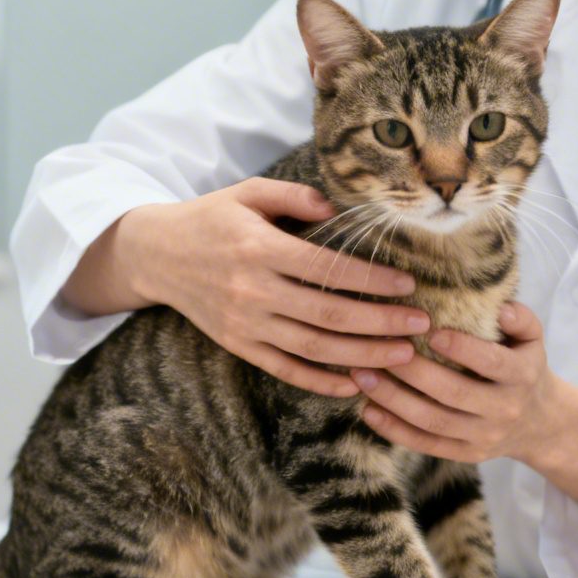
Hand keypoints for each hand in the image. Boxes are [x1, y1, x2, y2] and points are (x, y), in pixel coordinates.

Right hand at [127, 178, 431, 397]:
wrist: (156, 254)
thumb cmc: (211, 218)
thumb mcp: (248, 192)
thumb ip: (294, 196)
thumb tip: (337, 210)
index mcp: (260, 249)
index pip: (326, 270)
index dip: (370, 280)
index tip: (408, 285)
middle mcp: (253, 290)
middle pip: (327, 315)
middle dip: (379, 323)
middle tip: (421, 325)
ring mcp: (245, 323)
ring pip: (312, 348)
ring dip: (361, 355)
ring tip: (402, 356)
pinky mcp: (239, 345)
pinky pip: (285, 369)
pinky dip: (320, 382)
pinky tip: (355, 385)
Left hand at [350, 301, 557, 463]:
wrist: (540, 423)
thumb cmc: (524, 367)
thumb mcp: (533, 340)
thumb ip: (521, 319)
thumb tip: (501, 309)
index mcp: (521, 376)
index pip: (492, 363)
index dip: (462, 348)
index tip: (430, 330)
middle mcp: (504, 410)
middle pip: (454, 393)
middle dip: (413, 372)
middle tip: (380, 350)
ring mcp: (484, 437)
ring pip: (433, 421)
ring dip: (394, 400)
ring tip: (362, 377)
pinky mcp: (466, 455)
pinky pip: (426, 444)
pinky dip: (394, 430)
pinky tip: (368, 410)